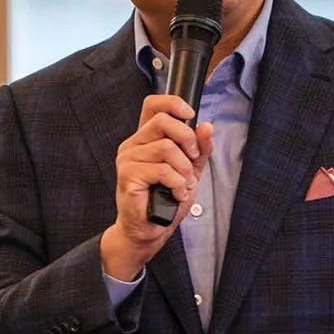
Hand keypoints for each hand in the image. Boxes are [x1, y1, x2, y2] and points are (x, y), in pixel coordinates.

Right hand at [100, 95, 212, 279]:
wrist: (149, 231)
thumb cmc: (164, 201)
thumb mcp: (190, 171)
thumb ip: (199, 150)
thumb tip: (206, 127)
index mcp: (146, 139)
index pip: (153, 105)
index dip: (173, 103)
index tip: (190, 115)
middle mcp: (133, 144)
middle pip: (163, 121)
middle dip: (187, 139)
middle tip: (192, 160)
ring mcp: (128, 159)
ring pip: (166, 148)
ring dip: (183, 170)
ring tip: (184, 185)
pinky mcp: (128, 175)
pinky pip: (162, 170)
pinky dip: (177, 183)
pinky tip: (176, 194)